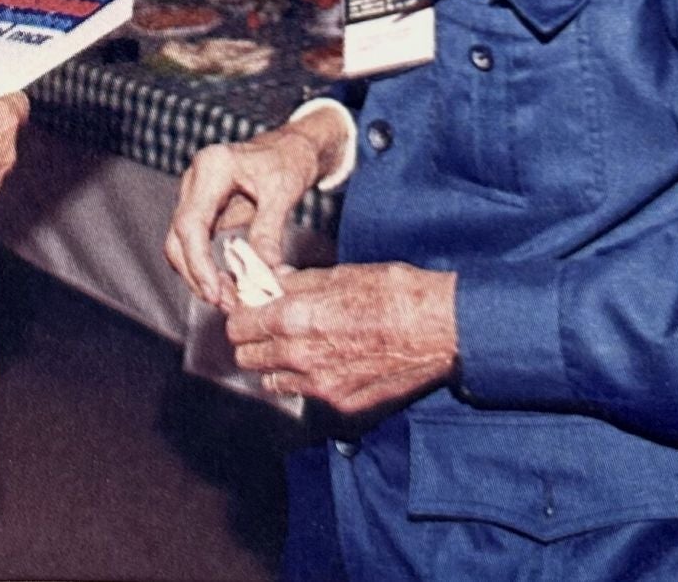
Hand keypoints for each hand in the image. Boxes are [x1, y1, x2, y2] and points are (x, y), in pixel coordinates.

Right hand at [163, 109, 342, 305]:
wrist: (291, 147)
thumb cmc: (288, 160)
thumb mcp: (284, 192)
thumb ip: (270, 230)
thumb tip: (265, 271)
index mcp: (212, 167)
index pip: (190, 224)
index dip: (198, 263)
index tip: (214, 293)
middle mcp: (195, 180)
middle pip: (177, 238)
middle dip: (197, 276)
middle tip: (226, 303)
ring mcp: (195, 195)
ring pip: (181, 245)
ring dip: (200, 276)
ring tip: (230, 299)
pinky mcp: (202, 210)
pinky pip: (195, 244)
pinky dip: (206, 267)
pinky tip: (228, 285)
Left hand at [229, 263, 456, 414]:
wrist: (440, 329)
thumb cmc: (395, 293)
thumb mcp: (340, 274)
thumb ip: (298, 284)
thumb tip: (273, 284)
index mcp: (294, 319)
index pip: (238, 327)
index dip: (240, 314)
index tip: (249, 306)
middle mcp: (300, 357)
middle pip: (247, 358)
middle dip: (253, 340)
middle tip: (269, 324)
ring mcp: (321, 386)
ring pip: (273, 380)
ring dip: (276, 362)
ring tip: (298, 343)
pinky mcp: (343, 404)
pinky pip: (308, 393)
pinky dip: (308, 379)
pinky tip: (328, 359)